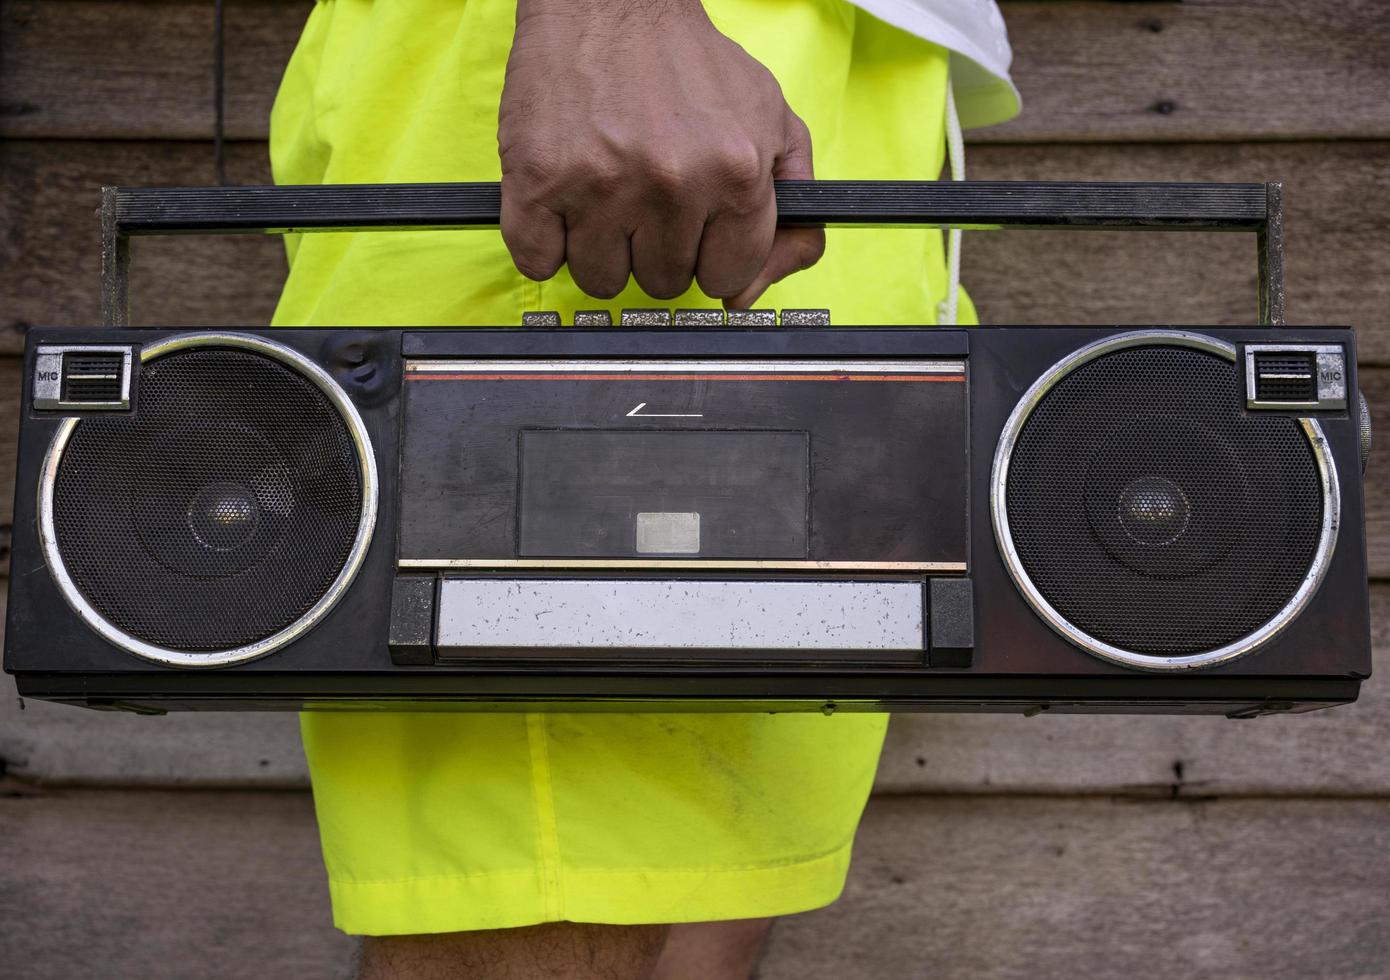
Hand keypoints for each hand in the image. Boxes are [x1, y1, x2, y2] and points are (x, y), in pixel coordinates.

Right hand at [498, 0, 824, 306]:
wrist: (607, 1)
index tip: (694, 231)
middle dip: (654, 248)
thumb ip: (795, 211)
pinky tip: (563, 201)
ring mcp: (601, 186)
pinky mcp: (538, 182)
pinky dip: (543, 243)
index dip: (708, 255)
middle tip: (645, 196)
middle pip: (664, 283)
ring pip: (601, 281)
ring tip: (604, 195)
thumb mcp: (773, 122)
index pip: (727, 276)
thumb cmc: (687, 63)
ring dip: (600, 250)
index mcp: (736, 172)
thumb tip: (749, 295)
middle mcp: (673, 183)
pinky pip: (536, 261)